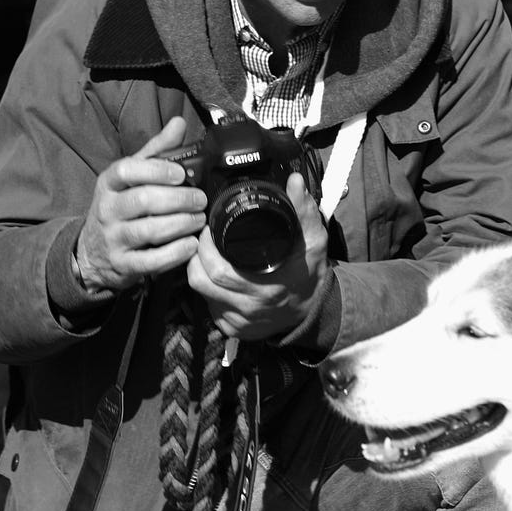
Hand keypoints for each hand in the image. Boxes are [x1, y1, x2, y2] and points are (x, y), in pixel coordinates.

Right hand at [74, 117, 207, 292]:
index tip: (181, 174)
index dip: (156, 170)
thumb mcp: (131, 177)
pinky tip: (191, 244)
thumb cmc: (120, 206)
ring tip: (199, 219)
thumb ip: (156, 151)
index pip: (127, 170)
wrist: (93, 252)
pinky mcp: (123, 265)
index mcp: (109, 183)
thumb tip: (179, 123)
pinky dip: (175, 253)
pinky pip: (151, 261)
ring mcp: (113, 238)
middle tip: (200, 199)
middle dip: (178, 199)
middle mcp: (107, 209)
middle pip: (143, 200)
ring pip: (149, 230)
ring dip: (181, 224)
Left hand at [187, 172, 330, 341]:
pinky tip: (218, 276)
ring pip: (200, 293)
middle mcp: (248, 309)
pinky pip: (209, 306)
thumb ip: (303, 211)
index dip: (206, 247)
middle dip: (197, 255)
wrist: (314, 310)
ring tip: (209, 253)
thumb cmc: (309, 272)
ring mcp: (238, 321)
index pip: (218, 271)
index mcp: (265, 288)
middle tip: (205, 237)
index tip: (209, 229)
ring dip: (199, 270)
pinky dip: (208, 289)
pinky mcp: (232, 329)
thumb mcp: (313, 240)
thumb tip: (295, 181)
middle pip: (200, 281)